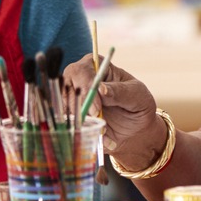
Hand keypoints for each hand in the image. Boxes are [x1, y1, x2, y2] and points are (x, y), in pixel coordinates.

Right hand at [63, 53, 163, 168]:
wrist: (136, 126)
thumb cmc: (138, 103)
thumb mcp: (137, 95)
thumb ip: (120, 91)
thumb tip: (101, 89)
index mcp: (97, 66)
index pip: (81, 71)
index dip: (86, 89)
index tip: (96, 109)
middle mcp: (81, 79)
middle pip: (66, 87)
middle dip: (77, 106)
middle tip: (94, 119)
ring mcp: (74, 98)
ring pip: (62, 106)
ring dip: (77, 119)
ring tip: (97, 129)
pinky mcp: (72, 115)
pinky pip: (65, 122)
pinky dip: (76, 130)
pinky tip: (92, 134)